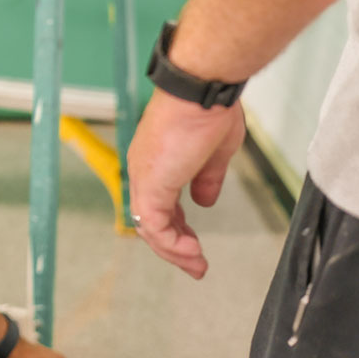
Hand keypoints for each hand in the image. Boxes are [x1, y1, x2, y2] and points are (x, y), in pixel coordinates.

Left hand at [127, 89, 244, 278]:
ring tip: (196, 265)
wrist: (203, 91)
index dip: (176, 227)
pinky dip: (172, 244)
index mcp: (156, 161)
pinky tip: (193, 252)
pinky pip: (155, 226)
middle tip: (195, 264)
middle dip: (174, 247)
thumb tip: (205, 200)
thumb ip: (206, 178)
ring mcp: (144, 177)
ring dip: (174, 251)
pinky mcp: (151, 184)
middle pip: (150, 220)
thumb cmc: (210, 109)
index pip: (159, 204)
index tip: (193, 243)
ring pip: (149, 227)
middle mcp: (144, 170)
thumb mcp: (214, 153)